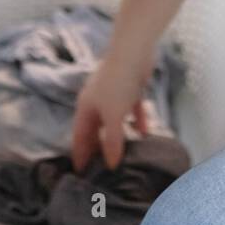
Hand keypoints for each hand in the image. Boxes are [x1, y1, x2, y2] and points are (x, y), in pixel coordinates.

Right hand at [71, 48, 154, 172]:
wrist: (133, 51)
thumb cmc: (117, 83)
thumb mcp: (113, 116)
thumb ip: (112, 141)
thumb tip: (112, 165)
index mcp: (86, 107)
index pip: (79, 136)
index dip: (80, 153)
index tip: (80, 173)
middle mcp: (97, 101)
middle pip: (95, 129)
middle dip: (98, 148)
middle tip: (101, 169)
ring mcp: (114, 94)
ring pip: (114, 121)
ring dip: (118, 136)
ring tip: (123, 155)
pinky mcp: (130, 88)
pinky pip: (132, 110)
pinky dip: (137, 121)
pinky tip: (145, 133)